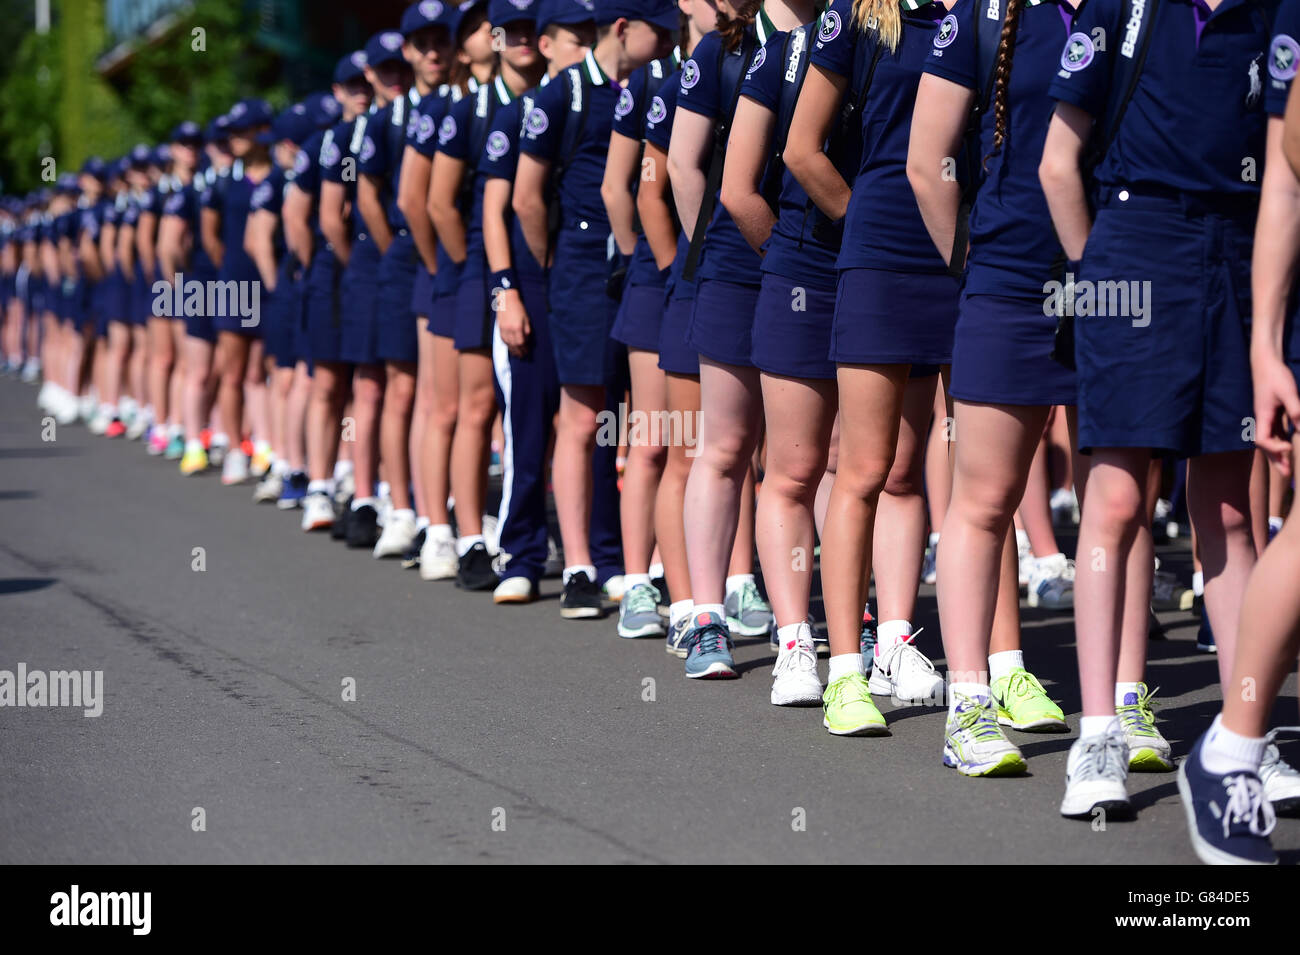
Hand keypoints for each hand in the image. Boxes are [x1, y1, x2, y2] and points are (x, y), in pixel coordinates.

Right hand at [495, 287, 530, 357]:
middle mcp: (509, 329)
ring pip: (507, 343)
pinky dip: (507, 344)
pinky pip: (502, 339)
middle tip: (522, 356)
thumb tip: (526, 340)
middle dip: (518, 351)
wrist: (506, 300)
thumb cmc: (519, 308)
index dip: (524, 348)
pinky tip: (510, 347)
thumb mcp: (526, 319)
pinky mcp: (499, 327)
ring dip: (512, 350)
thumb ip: (527, 330)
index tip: (527, 351)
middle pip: (514, 345)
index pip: (521, 342)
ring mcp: (503, 329)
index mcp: (517, 327)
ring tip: (516, 354)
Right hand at [1251, 348, 1299, 474]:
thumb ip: (1295, 411)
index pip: (1263, 439)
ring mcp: (1267, 417)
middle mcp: (1262, 419)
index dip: (1274, 447)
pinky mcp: (1272, 413)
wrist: (1265, 362)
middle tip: (1287, 474)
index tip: (1289, 448)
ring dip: (1278, 455)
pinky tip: (1289, 448)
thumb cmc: (1275, 376)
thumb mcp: (1288, 393)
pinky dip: (1280, 443)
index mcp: (1263, 416)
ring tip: (1287, 468)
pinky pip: (1275, 433)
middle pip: (1265, 445)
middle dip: (1275, 460)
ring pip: (1270, 441)